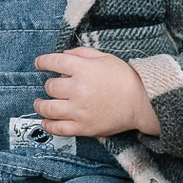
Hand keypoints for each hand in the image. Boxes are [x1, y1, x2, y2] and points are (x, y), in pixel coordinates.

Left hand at [35, 48, 159, 139]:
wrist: (143, 102)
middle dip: (49, 84)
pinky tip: (45, 120)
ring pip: (48, 108)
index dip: (43, 62)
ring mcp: (79, 110)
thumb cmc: (125, 79)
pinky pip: (58, 128)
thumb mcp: (105, 57)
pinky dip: (48, 124)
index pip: (53, 62)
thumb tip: (63, 55)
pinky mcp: (83, 127)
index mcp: (83, 69)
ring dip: (40, 105)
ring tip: (39, 103)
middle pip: (50, 86)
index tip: (39, 63)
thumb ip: (82, 53)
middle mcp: (78, 89)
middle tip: (52, 86)